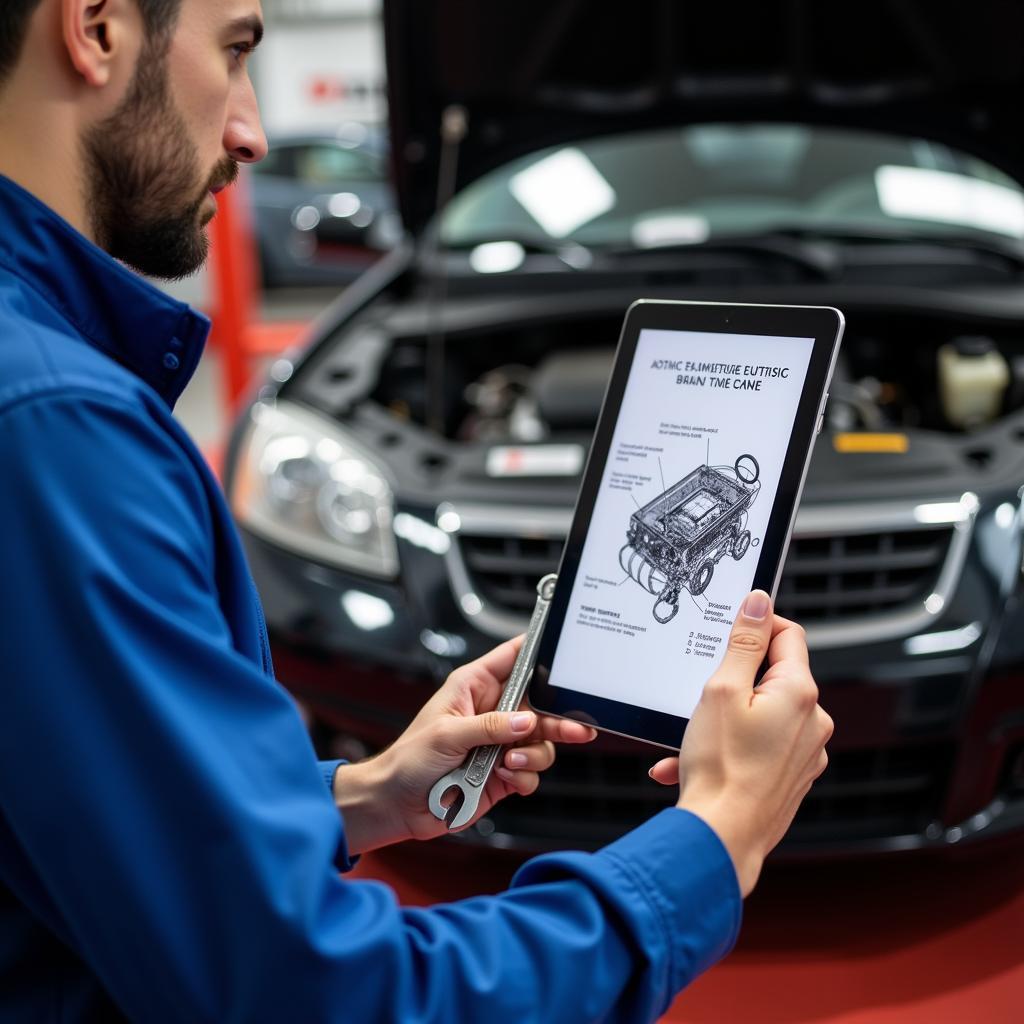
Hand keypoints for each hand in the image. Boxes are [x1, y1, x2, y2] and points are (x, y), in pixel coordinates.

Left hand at [333, 636, 596, 853]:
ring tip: (512, 762)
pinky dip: (526, 776)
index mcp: (474, 687)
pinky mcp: (504, 774)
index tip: (564, 652)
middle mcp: (492, 712)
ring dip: (535, 754)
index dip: (538, 651)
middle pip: (539, 704)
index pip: (513, 657)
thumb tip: (525, 721)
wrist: (397, 806)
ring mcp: (500, 744)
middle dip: (559, 717)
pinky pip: (532, 772)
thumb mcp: (446, 735)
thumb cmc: (408, 760)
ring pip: (541, 741)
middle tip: (578, 728)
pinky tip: (507, 777)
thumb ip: (489, 726)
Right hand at [649, 590, 831, 896]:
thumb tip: (760, 602)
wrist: (722, 838)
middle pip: (772, 676)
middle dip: (732, 679)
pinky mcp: (791, 777)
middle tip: (700, 690)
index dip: (757, 625)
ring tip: (689, 736)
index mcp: (800, 693)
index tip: (728, 630)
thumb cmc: (721, 767)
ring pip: (761, 715)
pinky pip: (759, 747)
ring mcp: (805, 753)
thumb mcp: (722, 690)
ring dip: (723, 718)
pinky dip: (729, 748)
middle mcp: (813, 721)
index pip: (788, 634)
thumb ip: (743, 643)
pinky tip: (691, 762)